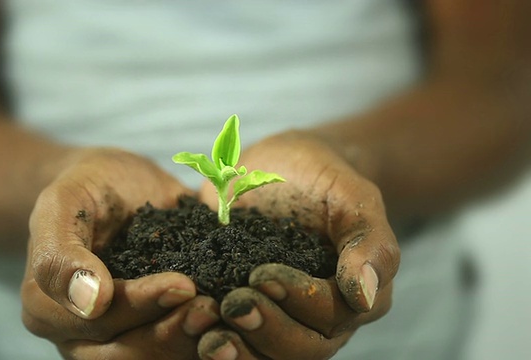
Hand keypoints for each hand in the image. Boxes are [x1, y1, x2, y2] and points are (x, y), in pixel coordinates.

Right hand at [21, 148, 219, 358]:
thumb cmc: (87, 188)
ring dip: (189, 343)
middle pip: (125, 354)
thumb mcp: (62, 202)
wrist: (112, 186)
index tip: (183, 284)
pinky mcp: (148, 333)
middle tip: (211, 308)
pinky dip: (201, 342)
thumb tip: (90, 302)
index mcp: (47, 308)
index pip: (99, 322)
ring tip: (222, 315)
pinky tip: (227, 324)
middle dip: (170, 334)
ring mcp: (114, 340)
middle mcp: (78, 335)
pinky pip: (173, 351)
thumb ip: (61, 251)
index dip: (141, 307)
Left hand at [198, 131, 399, 358]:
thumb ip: (368, 239)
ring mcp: (282, 317)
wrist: (282, 168)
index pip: (332, 315)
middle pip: (301, 347)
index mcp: (355, 295)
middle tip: (232, 305)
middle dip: (266, 329)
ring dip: (237, 348)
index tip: (262, 274)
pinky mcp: (245, 308)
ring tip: (206, 334)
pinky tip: (186, 326)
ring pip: (267, 353)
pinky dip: (212, 337)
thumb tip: (366, 294)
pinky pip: (234, 336)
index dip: (299, 301)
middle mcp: (321, 318)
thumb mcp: (352, 194)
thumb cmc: (323, 176)